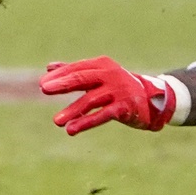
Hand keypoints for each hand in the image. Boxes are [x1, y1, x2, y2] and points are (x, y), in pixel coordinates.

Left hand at [40, 57, 172, 134]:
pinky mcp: (125, 107)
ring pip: (91, 100)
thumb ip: (74, 71)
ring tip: (57, 122)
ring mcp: (118, 90)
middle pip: (82, 78)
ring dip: (73, 110)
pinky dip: (86, 122)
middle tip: (43, 89)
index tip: (42, 84)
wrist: (153, 99)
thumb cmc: (119, 87)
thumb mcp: (98, 76)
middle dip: (62, 84)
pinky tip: (72, 130)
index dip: (60, 76)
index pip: (77, 68)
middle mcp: (110, 74)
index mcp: (102, 65)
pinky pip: (103, 115)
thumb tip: (49, 68)